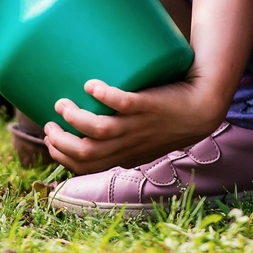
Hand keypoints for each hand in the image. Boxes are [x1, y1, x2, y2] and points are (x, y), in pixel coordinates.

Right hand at [42, 75, 227, 174]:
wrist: (202, 108)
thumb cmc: (168, 120)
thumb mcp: (142, 138)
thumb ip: (119, 137)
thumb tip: (87, 120)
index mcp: (124, 155)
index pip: (85, 166)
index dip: (61, 156)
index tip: (50, 139)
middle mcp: (128, 144)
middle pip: (85, 153)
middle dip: (60, 142)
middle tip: (50, 123)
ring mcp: (138, 125)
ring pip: (100, 131)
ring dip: (75, 119)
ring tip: (63, 103)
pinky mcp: (147, 105)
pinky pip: (123, 103)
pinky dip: (104, 95)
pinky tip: (92, 85)